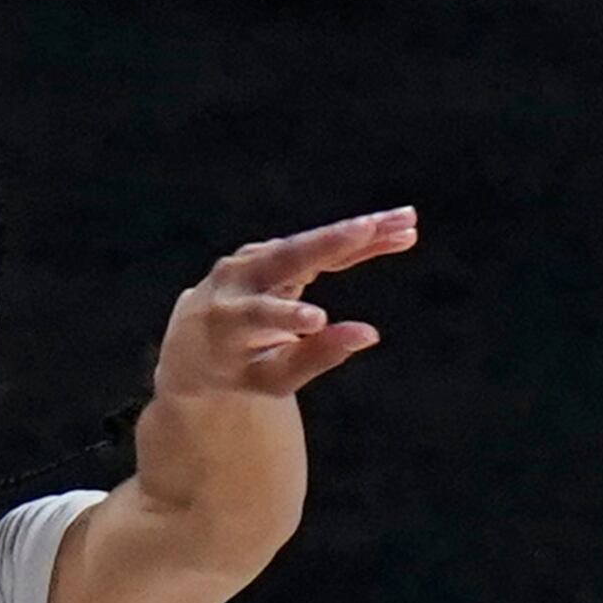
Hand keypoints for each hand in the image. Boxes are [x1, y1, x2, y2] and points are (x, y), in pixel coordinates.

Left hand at [153, 207, 418, 399]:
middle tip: (371, 229)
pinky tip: (399, 227)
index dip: (286, 316)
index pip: (257, 315)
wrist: (194, 346)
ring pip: (309, 243)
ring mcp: (251, 260)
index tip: (316, 321)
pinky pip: (317, 244)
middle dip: (329, 243)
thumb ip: (314, 358)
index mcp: (224, 322)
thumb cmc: (238, 372)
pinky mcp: (271, 252)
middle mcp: (234, 282)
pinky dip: (355, 236)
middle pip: (285, 258)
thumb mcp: (271, 379)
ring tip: (408, 223)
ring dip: (358, 231)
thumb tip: (368, 334)